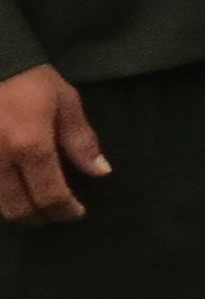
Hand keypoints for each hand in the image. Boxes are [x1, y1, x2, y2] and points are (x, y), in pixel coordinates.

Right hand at [0, 64, 106, 222]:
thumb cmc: (30, 80)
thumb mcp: (65, 102)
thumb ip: (81, 140)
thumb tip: (100, 172)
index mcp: (29, 144)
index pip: (49, 193)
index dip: (64, 210)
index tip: (76, 213)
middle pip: (18, 208)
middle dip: (41, 218)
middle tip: (56, 216)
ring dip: (17, 212)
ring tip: (35, 209)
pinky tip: (11, 194)